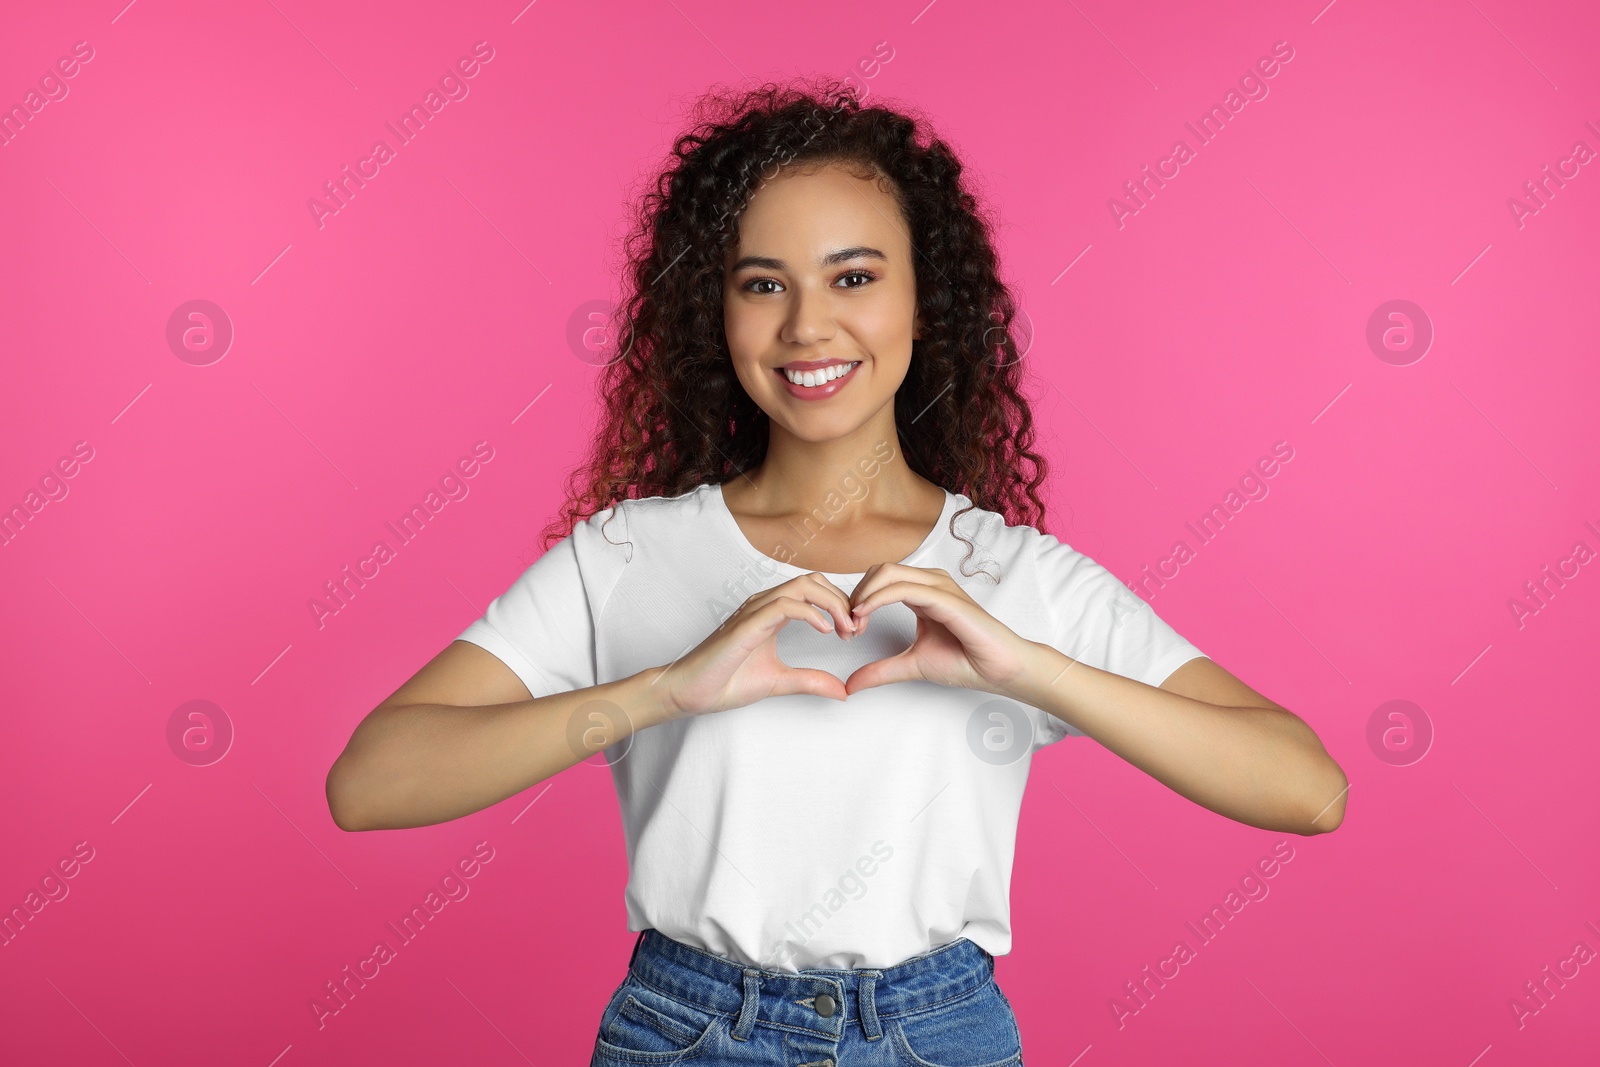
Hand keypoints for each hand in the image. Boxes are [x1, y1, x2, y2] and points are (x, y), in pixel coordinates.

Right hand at [656, 573, 860, 719]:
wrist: (690, 692)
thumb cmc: (725, 681)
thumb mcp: (779, 681)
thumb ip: (810, 681)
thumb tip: (843, 691)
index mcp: (771, 613)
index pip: (814, 590)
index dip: (840, 605)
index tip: (854, 631)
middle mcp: (764, 605)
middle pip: (814, 580)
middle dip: (842, 600)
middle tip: (855, 629)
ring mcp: (755, 611)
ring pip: (803, 586)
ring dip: (832, 604)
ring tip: (845, 629)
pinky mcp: (747, 625)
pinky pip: (784, 605)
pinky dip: (811, 613)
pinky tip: (826, 631)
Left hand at [842, 562, 1034, 696]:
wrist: (998, 669)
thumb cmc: (965, 661)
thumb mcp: (911, 664)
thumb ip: (880, 670)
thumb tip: (849, 684)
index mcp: (922, 592)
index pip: (879, 580)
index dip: (857, 601)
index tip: (848, 631)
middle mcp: (930, 583)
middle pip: (879, 571)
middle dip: (856, 595)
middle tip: (848, 628)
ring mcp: (939, 586)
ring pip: (888, 573)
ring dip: (863, 596)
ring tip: (854, 624)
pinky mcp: (946, 598)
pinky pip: (904, 588)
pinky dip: (878, 599)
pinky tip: (865, 615)